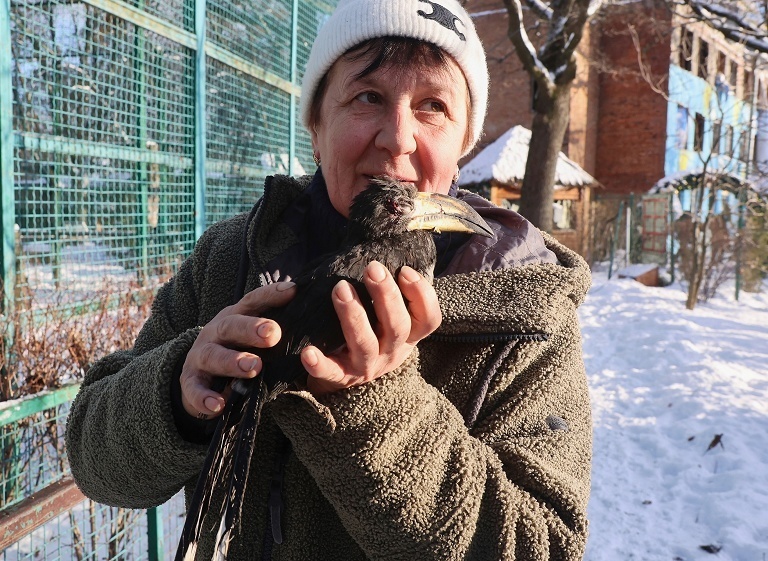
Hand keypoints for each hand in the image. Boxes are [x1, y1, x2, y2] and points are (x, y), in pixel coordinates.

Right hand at [179, 282, 296, 418]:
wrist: (199, 378)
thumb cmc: (237, 352)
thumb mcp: (255, 340)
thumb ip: (276, 333)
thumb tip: (314, 322)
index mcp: (236, 317)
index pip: (253, 301)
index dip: (271, 295)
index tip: (293, 291)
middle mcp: (216, 332)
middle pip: (231, 325)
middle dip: (251, 328)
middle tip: (273, 333)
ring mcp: (200, 356)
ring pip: (213, 355)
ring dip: (233, 361)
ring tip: (254, 366)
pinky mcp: (190, 382)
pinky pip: (194, 390)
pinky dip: (205, 397)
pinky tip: (218, 404)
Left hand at [300, 262, 440, 395]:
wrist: (342, 371)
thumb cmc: (367, 330)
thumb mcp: (385, 314)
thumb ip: (387, 288)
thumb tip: (379, 248)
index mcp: (407, 335)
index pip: (429, 319)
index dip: (422, 295)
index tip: (404, 270)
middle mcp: (392, 352)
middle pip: (398, 327)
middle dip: (386, 296)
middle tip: (372, 268)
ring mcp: (368, 366)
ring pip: (366, 345)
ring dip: (354, 315)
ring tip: (340, 288)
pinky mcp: (341, 377)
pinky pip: (331, 372)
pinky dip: (320, 363)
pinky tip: (308, 352)